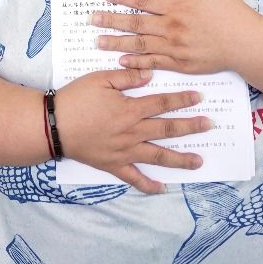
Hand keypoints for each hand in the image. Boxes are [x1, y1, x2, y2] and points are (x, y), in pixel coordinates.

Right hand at [56, 68, 212, 193]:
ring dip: (181, 158)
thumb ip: (126, 77)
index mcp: (130, 109)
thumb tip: (150, 75)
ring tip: (199, 161)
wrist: (53, 125)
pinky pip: (134, 177)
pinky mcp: (113, 165)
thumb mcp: (99, 79)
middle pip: (167, 129)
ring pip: (158, 155)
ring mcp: (125, 151)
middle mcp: (132, 132)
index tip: (199, 97)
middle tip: (210, 125)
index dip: (182, 99)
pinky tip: (162, 188)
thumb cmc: (75, 99)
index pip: (162, 102)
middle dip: (191, 126)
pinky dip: (148, 185)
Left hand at [91, 0, 262, 75]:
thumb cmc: (232, 13)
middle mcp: (172, 28)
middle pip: (135, 23)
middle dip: (111, 20)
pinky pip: (154, 63)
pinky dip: (136, 62)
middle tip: (91, 18)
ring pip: (140, 45)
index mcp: (178, 7)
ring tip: (98, 41)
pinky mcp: (181, 64)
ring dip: (117, 43)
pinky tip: (121, 60)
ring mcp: (175, 48)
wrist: (247, 43)